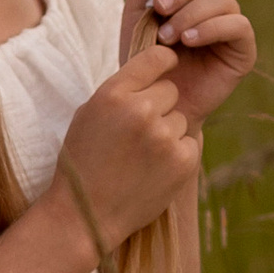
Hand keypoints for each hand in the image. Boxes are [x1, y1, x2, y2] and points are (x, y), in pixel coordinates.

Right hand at [53, 43, 200, 254]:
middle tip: (139, 132)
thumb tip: (155, 67)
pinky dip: (177, 155)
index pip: (157, 57)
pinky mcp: (182, 161)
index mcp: (113, 94)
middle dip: (160, 106)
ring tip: (141, 156)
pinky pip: (190, 143)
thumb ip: (121, 90)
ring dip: (168, 132)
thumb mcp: (90, 113)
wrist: (86, 215)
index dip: (165, 61)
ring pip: (181, 118)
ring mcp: (163, 137)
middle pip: (171, 90)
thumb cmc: (84, 162)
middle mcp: (140, 111)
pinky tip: (154, 170)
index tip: (167, 69)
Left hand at [125, 0, 255, 131]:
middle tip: (159, 7)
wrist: (151, 103)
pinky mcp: (243, 50)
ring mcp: (232, 25)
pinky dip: (210, 28)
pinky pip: (237, 26)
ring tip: (166, 36)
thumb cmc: (143, 57)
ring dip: (191, 13)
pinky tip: (188, 42)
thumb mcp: (137, 10)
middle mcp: (217, 1)